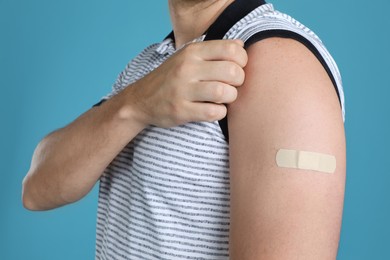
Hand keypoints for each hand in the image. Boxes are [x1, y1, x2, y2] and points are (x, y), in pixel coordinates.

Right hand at [124, 39, 247, 127]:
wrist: (140, 99)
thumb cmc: (171, 77)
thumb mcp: (188, 56)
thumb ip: (214, 50)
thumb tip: (241, 46)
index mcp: (192, 51)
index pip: (232, 50)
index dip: (242, 61)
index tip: (236, 69)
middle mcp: (187, 68)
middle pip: (232, 72)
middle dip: (239, 81)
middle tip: (231, 86)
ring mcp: (182, 90)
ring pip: (224, 92)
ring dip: (230, 98)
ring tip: (223, 99)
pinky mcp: (181, 110)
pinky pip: (213, 112)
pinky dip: (220, 113)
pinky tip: (214, 109)